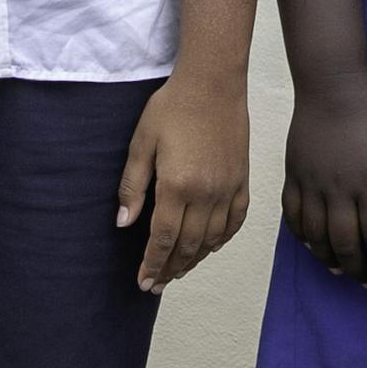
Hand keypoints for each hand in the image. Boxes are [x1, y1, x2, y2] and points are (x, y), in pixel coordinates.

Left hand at [120, 75, 250, 293]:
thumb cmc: (172, 107)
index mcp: (178, 185)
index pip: (163, 239)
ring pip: (212, 239)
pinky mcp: (242, 181)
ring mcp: (228, 189)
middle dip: (170, 269)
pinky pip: (235, 221)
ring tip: (178, 271)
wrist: (213, 82)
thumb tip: (123, 223)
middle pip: (188, 246)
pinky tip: (210, 247)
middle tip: (156, 285)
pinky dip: (222, 240)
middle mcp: (206, 193)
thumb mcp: (142, 142)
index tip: (143, 282)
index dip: (152, 264)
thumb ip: (132, 186)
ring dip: (194, 260)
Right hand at [281, 75, 366, 287]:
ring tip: (342, 271)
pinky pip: (293, 215)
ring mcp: (311, 183)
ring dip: (329, 259)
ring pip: (316, 236)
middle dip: (358, 269)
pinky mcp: (293, 175)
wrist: (330, 85)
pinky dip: (302, 236)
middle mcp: (337, 188)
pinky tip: (313, 246)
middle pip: (345, 243)